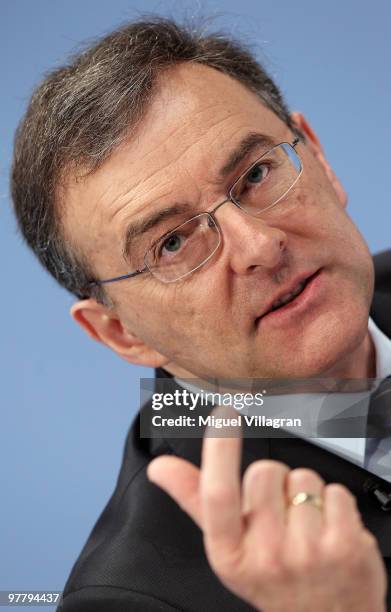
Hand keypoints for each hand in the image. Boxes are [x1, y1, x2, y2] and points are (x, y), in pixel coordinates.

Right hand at [147, 420, 386, 611]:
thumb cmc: (272, 578)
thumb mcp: (228, 546)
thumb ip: (194, 498)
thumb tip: (160, 466)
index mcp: (229, 553)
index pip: (217, 493)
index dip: (219, 449)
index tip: (223, 415)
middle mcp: (266, 556)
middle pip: (265, 472)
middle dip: (273, 481)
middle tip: (278, 513)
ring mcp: (307, 554)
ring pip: (303, 479)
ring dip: (305, 494)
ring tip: (304, 526)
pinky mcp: (345, 547)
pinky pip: (335, 492)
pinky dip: (334, 503)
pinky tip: (329, 530)